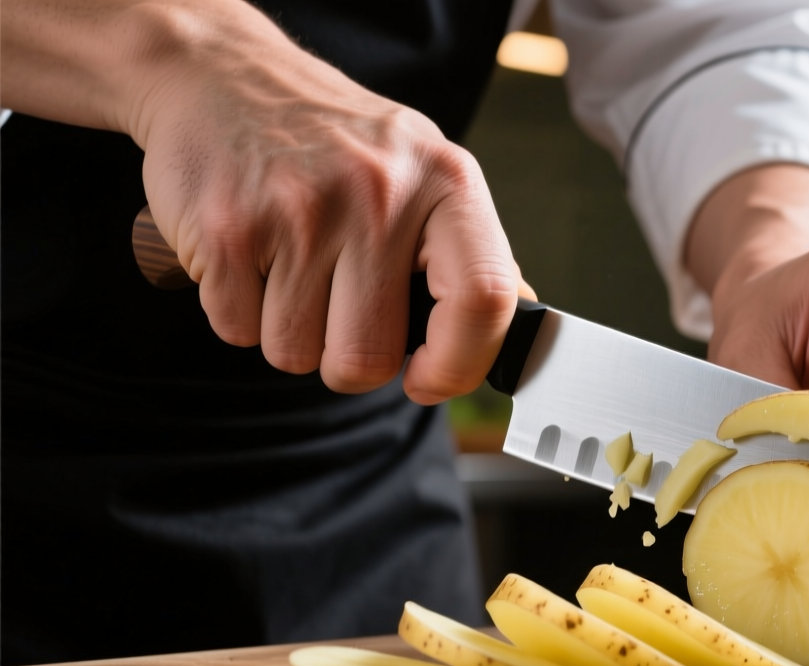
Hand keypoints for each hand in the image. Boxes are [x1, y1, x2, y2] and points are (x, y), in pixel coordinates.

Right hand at [2, 0, 519, 403]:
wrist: (219, 73)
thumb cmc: (335, 139)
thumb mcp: (421, 169)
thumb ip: (467, 248)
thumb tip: (519, 321)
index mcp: (446, 180)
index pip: (483, 300)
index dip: (459, 365)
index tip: (428, 379)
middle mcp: (379, 193)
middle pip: (370, 357)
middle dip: (349, 359)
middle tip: (338, 311)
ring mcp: (300, 209)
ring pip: (298, 354)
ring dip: (291, 333)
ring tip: (291, 268)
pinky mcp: (228, 227)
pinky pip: (238, 332)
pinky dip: (239, 313)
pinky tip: (251, 256)